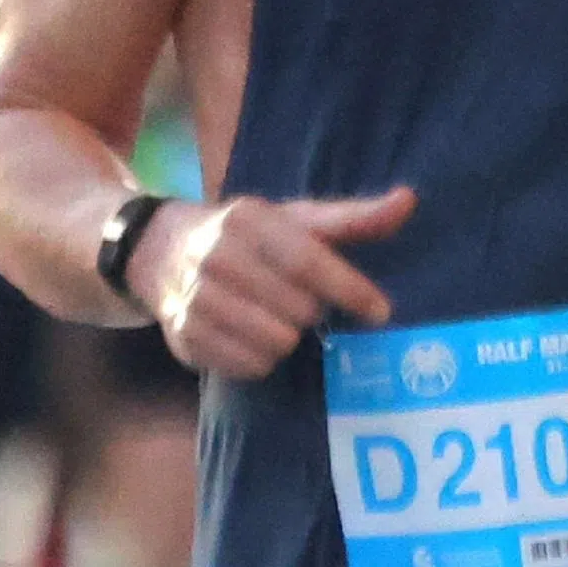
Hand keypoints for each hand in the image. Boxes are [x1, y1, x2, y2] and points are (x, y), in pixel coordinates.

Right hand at [152, 183, 411, 380]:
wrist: (159, 251)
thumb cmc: (246, 237)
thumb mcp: (295, 220)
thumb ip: (352, 218)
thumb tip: (409, 200)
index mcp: (248, 220)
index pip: (308, 262)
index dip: (350, 290)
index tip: (381, 312)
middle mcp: (216, 257)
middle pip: (299, 310)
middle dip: (313, 312)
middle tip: (301, 302)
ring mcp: (195, 298)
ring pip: (276, 343)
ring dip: (288, 337)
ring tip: (275, 317)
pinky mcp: (184, 336)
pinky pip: (249, 366)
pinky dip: (261, 358)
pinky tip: (252, 336)